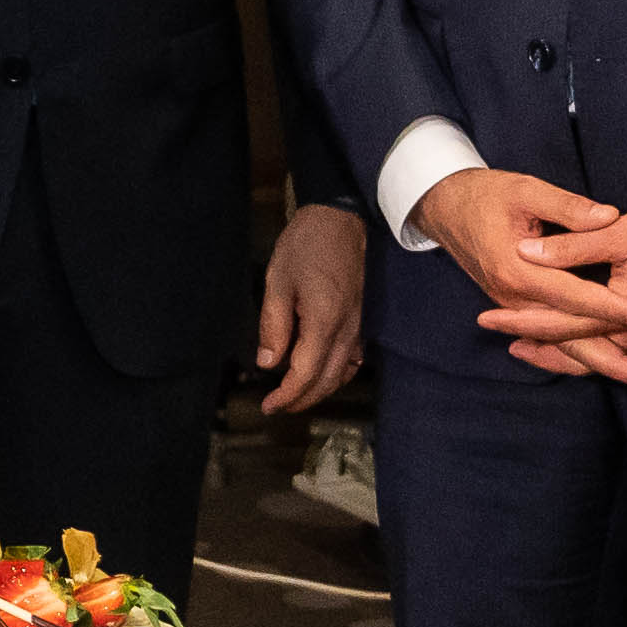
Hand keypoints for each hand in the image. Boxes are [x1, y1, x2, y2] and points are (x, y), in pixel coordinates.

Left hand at [250, 201, 371, 414]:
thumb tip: (268, 363)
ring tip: (294, 396)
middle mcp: (346, 330)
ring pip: (342, 373)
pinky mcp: (358, 319)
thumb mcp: (277, 282)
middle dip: (301, 400)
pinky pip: (352, 359)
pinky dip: (336, 375)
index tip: (268, 406)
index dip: (286, 396)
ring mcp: (356, 326)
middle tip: (276, 407)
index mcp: (324, 322)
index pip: (305, 374)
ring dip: (319, 391)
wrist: (339, 219)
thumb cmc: (306, 246)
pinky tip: (321, 375)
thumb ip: (273, 326)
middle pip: (326, 381)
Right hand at [415, 168, 626, 390]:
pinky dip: (589, 354)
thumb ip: (568, 207)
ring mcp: (517, 309)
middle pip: (569, 340)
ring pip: (565, 347)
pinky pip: (557, 340)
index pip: (571, 296)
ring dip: (608, 363)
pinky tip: (621, 361)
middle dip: (615, 360)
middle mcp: (516, 300)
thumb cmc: (486, 195)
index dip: (609, 306)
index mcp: (517, 271)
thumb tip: (609, 216)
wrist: (445, 208)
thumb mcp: (526, 190)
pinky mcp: (521, 309)